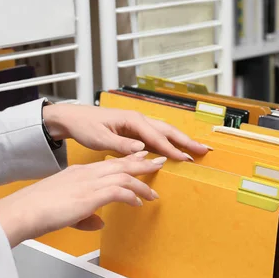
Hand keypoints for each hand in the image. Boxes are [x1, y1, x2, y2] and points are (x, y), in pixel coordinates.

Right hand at [0, 152, 164, 247]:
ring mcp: (89, 183)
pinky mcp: (91, 195)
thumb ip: (86, 215)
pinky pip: (119, 191)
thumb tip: (100, 222)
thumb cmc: (36, 210)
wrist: (23, 211)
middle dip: (142, 164)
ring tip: (153, 192)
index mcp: (79, 173)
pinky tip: (138, 203)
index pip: (109, 163)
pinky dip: (132, 196)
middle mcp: (86, 174)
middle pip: (121, 164)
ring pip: (124, 177)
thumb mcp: (65, 210)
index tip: (140, 158)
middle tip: (157, 162)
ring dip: (141, 184)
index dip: (127, 160)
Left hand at [42, 103, 209, 160]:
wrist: (74, 118)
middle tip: (204, 150)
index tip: (185, 158)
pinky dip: (170, 141)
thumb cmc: (85, 127)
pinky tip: (177, 149)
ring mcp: (138, 123)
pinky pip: (157, 135)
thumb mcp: (100, 138)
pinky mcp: (136, 129)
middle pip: (168, 130)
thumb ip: (122, 145)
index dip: (172, 149)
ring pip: (165, 132)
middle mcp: (139, 119)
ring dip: (182, 140)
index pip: (157, 137)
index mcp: (132, 120)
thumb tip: (142, 149)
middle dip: (187, 141)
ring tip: (197, 149)